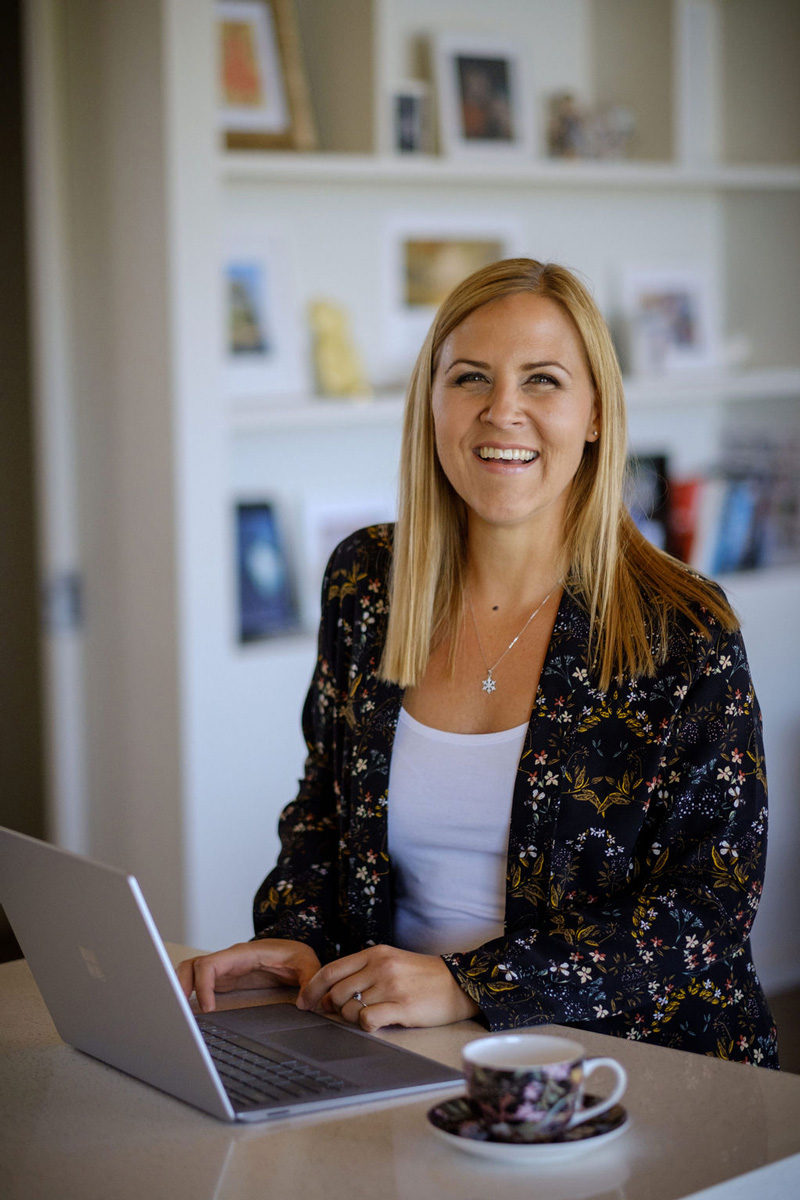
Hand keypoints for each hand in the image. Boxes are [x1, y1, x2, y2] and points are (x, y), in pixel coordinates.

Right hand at [177, 940, 320, 1012]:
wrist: (294, 953)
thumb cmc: (296, 955)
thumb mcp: (307, 963)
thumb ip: (308, 980)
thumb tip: (302, 1003)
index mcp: (242, 954)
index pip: (211, 963)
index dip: (203, 984)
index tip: (207, 1007)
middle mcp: (228, 961)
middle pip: (192, 965)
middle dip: (180, 985)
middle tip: (179, 1012)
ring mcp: (224, 970)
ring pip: (191, 972)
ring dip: (181, 988)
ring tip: (179, 1013)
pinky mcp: (225, 981)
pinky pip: (200, 983)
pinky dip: (191, 994)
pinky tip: (192, 1013)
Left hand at [296, 944, 479, 1031]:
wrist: (459, 983)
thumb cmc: (423, 976)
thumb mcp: (392, 961)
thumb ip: (365, 971)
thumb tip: (333, 991)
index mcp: (375, 953)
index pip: (331, 970)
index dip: (312, 988)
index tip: (303, 1002)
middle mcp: (380, 967)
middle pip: (336, 992)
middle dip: (332, 1008)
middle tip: (341, 1014)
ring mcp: (390, 986)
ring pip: (349, 1009)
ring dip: (351, 1019)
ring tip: (369, 1016)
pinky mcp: (402, 1007)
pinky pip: (367, 1021)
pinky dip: (366, 1025)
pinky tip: (377, 1023)